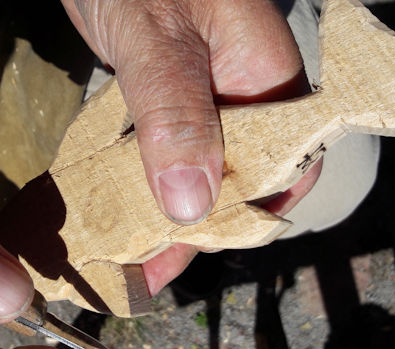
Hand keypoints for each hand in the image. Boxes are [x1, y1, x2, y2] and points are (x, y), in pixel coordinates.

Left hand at [62, 0, 321, 293]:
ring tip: (121, 254)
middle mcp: (238, 94)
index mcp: (263, 78)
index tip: (194, 250)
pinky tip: (111, 207)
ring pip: (191, 167)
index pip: (283, 163)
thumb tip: (190, 201)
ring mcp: (200, 96)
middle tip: (140, 268)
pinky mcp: (163, 96)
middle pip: (229, 176)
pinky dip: (135, 179)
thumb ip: (175, 113)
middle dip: (189, 226)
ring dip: (157, 210)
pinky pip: (157, 148)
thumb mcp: (155, 35)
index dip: (245, 214)